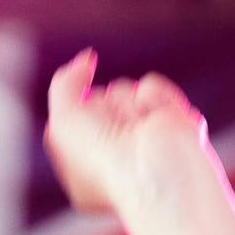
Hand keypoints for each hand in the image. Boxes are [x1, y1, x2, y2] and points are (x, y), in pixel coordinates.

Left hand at [43, 49, 210, 214]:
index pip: (76, 120)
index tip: (90, 142)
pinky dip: (154, 99)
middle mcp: (117, 154)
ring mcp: (146, 138)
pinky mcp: (172, 122)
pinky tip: (160, 124)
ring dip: (127, 108)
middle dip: (105, 111)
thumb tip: (88, 60)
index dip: (80, 120)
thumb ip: (66, 84)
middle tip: (115, 138)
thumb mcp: (62, 123)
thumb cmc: (102, 160)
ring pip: (124, 90)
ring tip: (140, 133)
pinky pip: (151, 85)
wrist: (157, 174)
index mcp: (86, 167)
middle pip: (99, 100)